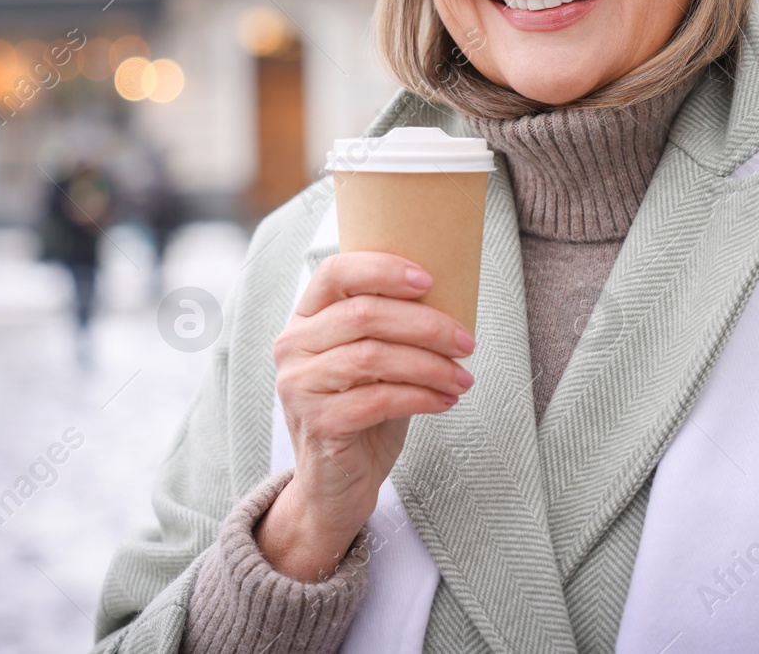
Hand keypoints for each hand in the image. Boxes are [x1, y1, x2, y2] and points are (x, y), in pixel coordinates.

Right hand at [255, 251, 475, 580]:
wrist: (335, 488)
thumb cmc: (363, 416)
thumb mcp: (375, 364)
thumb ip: (392, 330)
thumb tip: (451, 299)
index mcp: (305, 320)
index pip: (335, 272)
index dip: (383, 269)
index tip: (429, 279)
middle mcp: (292, 347)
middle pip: (363, 314)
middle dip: (426, 324)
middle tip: (466, 342)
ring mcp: (299, 386)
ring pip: (373, 357)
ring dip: (429, 364)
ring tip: (461, 377)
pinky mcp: (317, 423)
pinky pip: (378, 399)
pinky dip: (420, 397)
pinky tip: (445, 401)